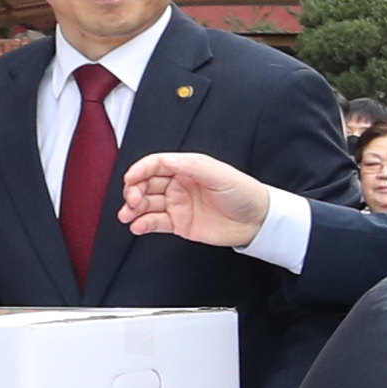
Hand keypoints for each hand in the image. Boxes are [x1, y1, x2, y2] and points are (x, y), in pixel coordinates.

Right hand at [119, 152, 274, 248]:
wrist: (259, 221)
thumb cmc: (244, 193)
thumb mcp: (219, 175)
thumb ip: (191, 167)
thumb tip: (165, 161)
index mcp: (187, 168)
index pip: (155, 165)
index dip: (139, 170)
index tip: (130, 179)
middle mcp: (179, 184)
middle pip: (146, 184)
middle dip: (133, 190)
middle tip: (132, 200)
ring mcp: (178, 204)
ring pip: (147, 203)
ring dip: (133, 208)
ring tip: (127, 215)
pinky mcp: (180, 223)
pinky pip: (155, 222)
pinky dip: (143, 224)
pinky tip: (138, 226)